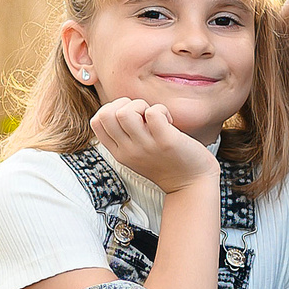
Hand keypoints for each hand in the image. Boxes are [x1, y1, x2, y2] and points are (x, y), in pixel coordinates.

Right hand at [90, 98, 219, 195]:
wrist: (191, 185)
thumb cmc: (167, 164)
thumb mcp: (137, 154)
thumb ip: (127, 136)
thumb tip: (123, 107)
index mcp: (119, 152)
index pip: (96, 122)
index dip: (112, 109)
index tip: (131, 116)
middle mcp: (128, 150)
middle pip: (105, 114)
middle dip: (124, 103)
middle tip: (142, 114)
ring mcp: (146, 146)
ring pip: (125, 112)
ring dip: (141, 105)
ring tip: (155, 117)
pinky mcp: (165, 141)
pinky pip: (153, 113)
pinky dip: (161, 109)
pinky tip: (168, 121)